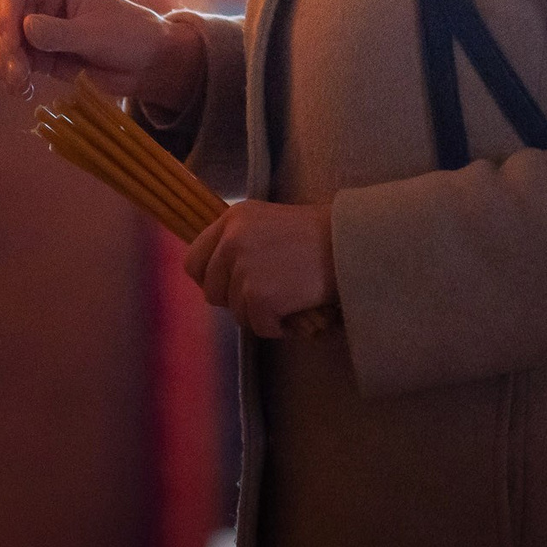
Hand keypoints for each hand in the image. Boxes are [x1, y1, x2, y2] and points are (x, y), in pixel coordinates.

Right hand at [0, 0, 201, 110]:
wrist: (147, 63)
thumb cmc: (130, 37)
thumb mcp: (97, 35)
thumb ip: (60, 33)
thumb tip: (25, 28)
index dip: (5, 14)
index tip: (10, 42)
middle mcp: (44, 1)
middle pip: (4, 17)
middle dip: (5, 47)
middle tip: (17, 75)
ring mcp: (40, 27)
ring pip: (5, 42)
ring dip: (6, 65)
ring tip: (20, 88)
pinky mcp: (42, 52)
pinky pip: (16, 61)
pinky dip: (14, 76)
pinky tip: (23, 91)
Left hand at [184, 202, 334, 338]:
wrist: (353, 244)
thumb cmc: (318, 235)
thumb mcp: (268, 222)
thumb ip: (239, 242)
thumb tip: (219, 277)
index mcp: (232, 219)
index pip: (193, 260)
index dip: (210, 279)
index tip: (229, 287)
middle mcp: (231, 241)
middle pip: (210, 291)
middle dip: (234, 300)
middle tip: (264, 297)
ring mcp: (244, 270)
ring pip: (235, 312)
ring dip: (260, 314)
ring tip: (288, 299)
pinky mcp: (260, 297)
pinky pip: (258, 327)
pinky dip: (277, 327)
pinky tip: (295, 311)